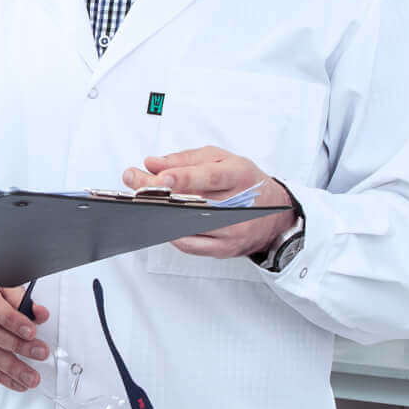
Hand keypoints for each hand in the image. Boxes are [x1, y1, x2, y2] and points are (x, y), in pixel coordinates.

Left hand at [125, 149, 292, 258]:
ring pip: (189, 226)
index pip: (210, 176)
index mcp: (239, 175)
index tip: (160, 177)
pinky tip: (159, 220)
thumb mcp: (221, 158)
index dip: (184, 177)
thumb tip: (152, 163)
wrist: (274, 213)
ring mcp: (232, 230)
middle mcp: (238, 205)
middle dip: (159, 192)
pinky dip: (171, 232)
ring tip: (140, 200)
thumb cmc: (245, 181)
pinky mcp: (225, 249)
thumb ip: (185, 159)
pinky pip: (190, 245)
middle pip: (193, 201)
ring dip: (160, 213)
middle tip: (133, 180)